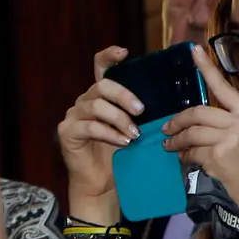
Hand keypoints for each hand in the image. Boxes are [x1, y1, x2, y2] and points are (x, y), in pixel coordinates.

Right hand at [55, 46, 138, 218]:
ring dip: (118, 118)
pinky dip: (108, 134)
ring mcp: (74, 116)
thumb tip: (171, 102)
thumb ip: (141, 115)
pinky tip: (121, 143)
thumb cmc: (121, 157)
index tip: (123, 52)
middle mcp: (85, 102)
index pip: (101, 67)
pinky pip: (88, 126)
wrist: (102, 186)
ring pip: (95, 105)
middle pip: (101, 85)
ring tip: (133, 135)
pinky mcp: (67, 132)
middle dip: (124, 95)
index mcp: (102, 97)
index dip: (109, 56)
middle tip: (141, 111)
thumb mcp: (135, 130)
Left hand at [160, 45, 238, 209]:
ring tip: (170, 146)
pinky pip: (192, 151)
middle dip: (177, 121)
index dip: (207, 69)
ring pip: (192, 133)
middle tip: (167, 129)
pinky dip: (185, 155)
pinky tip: (184, 159)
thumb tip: (197, 112)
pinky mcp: (220, 155)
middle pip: (198, 113)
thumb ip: (228, 120)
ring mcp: (232, 139)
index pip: (224, 87)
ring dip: (177, 141)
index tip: (193, 50)